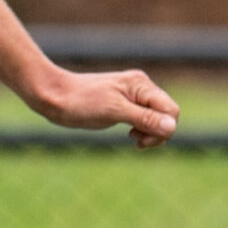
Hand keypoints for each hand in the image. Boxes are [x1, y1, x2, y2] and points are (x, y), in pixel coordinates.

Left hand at [29, 66, 180, 149]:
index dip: (163, 130)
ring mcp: (134, 95)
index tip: (140, 140)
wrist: (56, 97)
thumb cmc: (81, 102)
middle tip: (137, 142)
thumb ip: (144, 118)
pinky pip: (146, 118)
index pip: (171, 110)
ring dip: (150, 133)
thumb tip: (171, 127)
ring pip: (157, 118)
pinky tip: (130, 134)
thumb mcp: (114, 112)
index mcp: (141, 85)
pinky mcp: (125, 104)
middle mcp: (141, 87)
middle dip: (157, 132)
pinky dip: (142, 130)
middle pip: (167, 115)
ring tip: (133, 139)